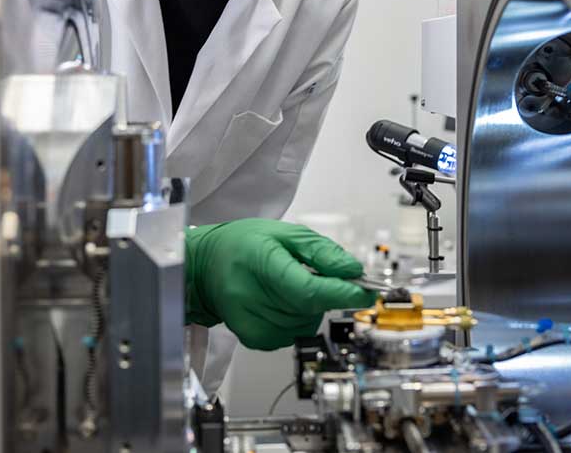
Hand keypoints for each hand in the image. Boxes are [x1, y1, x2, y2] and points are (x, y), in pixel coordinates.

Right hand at [184, 218, 376, 349]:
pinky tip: (279, 301)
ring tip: (287, 284)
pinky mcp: (253, 338)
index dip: (342, 293)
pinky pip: (293, 334)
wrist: (205, 266)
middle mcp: (251, 297)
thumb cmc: (241, 244)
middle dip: (326, 293)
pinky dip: (296, 318)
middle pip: (311, 308)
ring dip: (309, 306)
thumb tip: (352, 271)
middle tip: (311, 273)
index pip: (309, 290)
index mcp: (260, 262)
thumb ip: (321, 251)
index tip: (365, 291)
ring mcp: (251, 322)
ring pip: (306, 323)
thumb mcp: (284, 232)